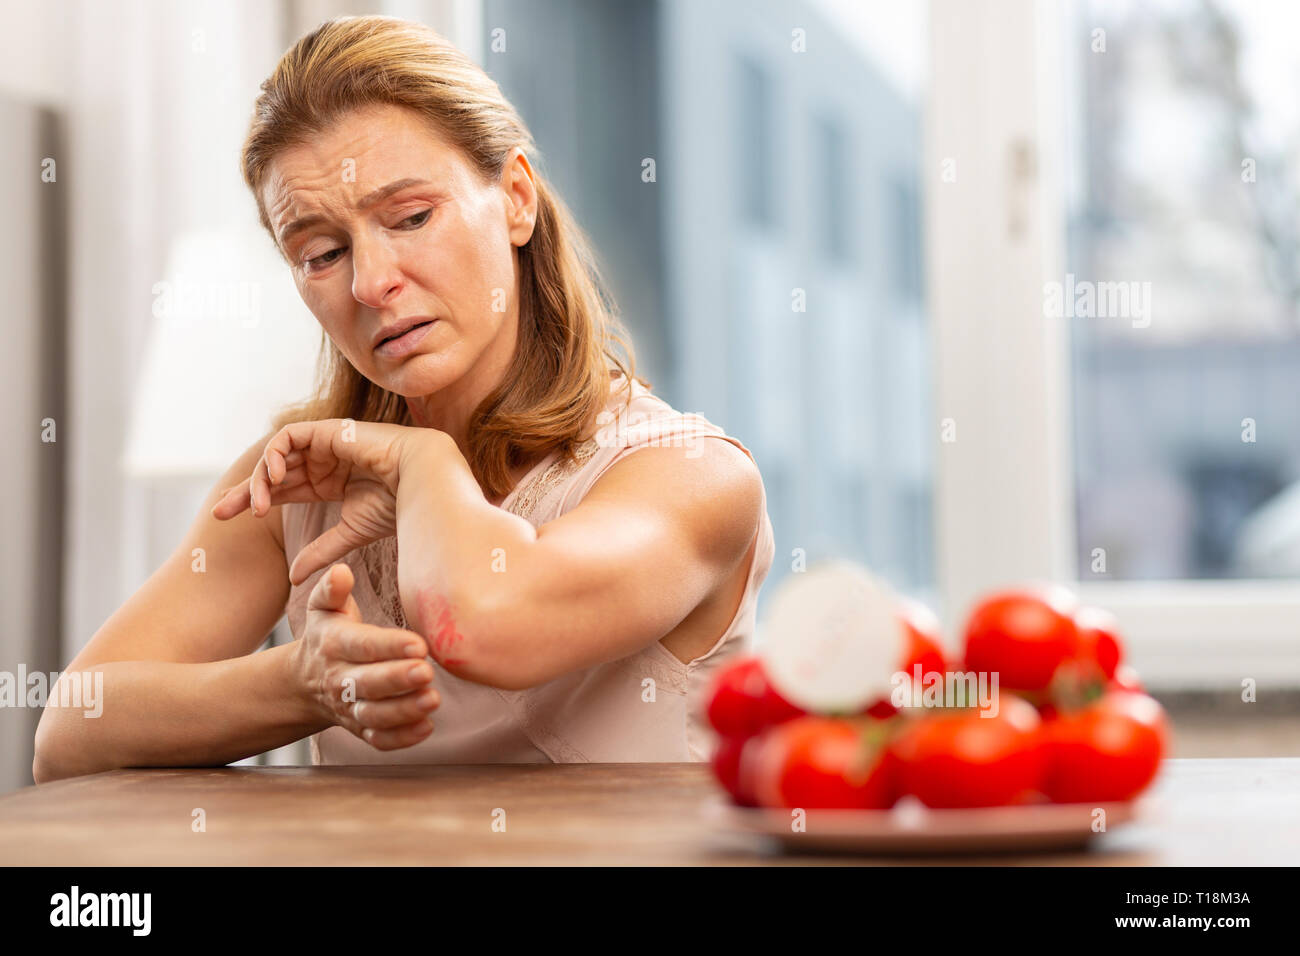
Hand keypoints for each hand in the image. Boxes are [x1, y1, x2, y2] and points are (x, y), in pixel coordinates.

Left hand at [212, 419, 439, 585]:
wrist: (422, 484)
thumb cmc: (397, 507)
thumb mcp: (350, 533)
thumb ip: (321, 551)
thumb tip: (293, 579)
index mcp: (328, 482)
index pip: (281, 489)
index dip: (252, 500)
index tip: (225, 519)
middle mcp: (323, 461)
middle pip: (272, 472)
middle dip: (244, 491)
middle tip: (221, 512)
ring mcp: (325, 444)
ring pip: (277, 455)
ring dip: (261, 478)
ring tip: (258, 505)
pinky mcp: (329, 430)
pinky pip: (289, 436)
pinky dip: (276, 454)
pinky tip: (275, 478)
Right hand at [294, 563, 440, 749]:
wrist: (306, 681)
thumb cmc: (328, 635)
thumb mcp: (324, 608)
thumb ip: (331, 589)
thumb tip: (340, 571)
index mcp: (334, 645)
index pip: (363, 646)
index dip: (390, 646)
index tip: (419, 643)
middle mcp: (341, 679)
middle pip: (369, 683)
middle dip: (398, 679)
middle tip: (426, 672)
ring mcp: (350, 707)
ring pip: (375, 714)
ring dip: (404, 711)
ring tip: (432, 700)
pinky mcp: (361, 729)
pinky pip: (379, 739)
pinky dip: (402, 738)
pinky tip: (426, 727)